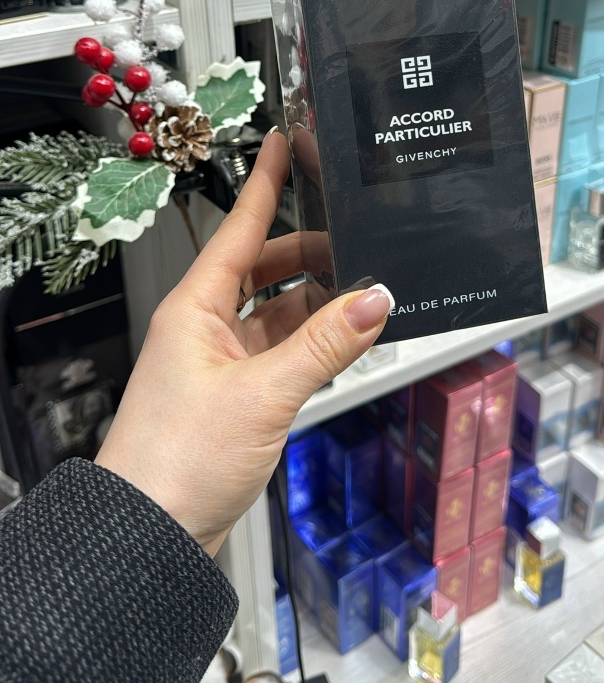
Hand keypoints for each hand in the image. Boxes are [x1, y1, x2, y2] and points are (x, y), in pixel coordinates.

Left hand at [95, 130, 392, 555]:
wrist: (150, 538)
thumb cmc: (178, 461)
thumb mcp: (264, 394)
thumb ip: (324, 346)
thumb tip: (374, 300)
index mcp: (196, 308)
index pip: (239, 229)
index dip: (264, 185)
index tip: (281, 144)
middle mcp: (205, 327)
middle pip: (265, 270)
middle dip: (311, 255)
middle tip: (358, 245)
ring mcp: (220, 363)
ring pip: (278, 314)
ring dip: (318, 307)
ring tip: (366, 298)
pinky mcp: (235, 398)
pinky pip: (282, 354)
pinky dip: (313, 347)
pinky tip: (344, 344)